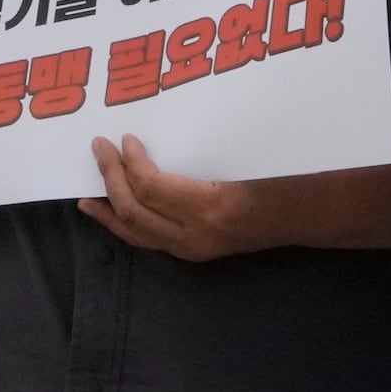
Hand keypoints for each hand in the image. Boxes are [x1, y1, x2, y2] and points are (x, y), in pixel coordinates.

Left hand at [78, 134, 265, 261]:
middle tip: (99, 147)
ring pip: (135, 234)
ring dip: (108, 209)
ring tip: (85, 194)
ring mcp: (193, 250)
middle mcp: (196, 235)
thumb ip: (198, 152)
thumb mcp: (244, 156)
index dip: (131, 161)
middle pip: (135, 210)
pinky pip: (148, 241)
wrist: (304, 217)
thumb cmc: (281, 176)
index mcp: (211, 206)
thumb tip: (148, 139)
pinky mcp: (192, 254)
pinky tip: (110, 214)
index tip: (125, 138)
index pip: (151, 187)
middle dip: (112, 178)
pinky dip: (124, 226)